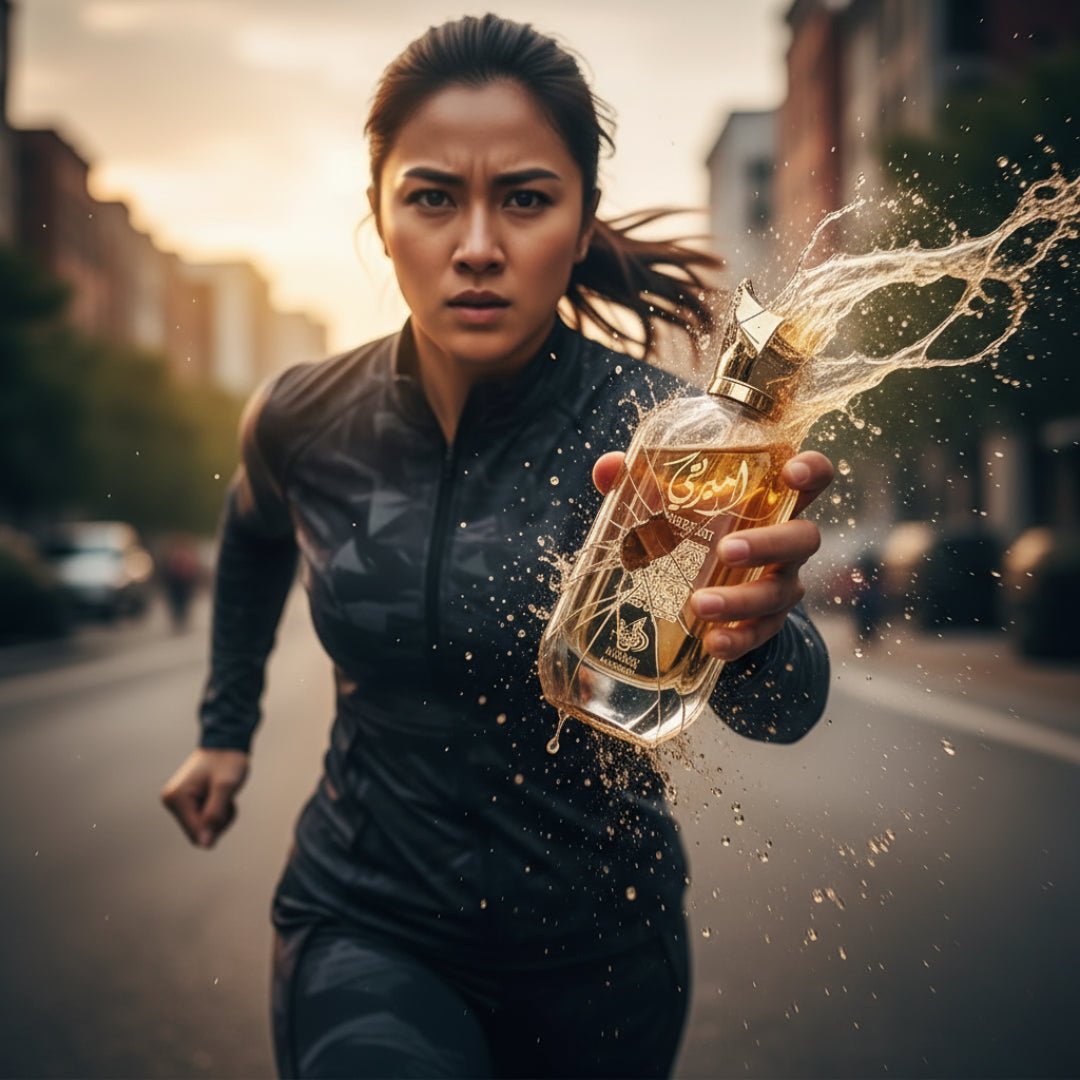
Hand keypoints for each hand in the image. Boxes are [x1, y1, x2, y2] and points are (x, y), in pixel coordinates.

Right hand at [160, 748, 248, 847]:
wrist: (226, 743)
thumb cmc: (228, 761)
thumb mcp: (226, 787)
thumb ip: (215, 815)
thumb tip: (205, 844)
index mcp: (176, 798)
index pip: (196, 834)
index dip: (216, 826)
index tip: (227, 804)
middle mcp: (171, 801)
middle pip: (197, 834)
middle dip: (217, 822)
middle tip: (227, 800)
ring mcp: (176, 802)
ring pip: (201, 829)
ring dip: (219, 817)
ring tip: (223, 795)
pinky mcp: (184, 803)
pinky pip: (201, 821)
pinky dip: (216, 813)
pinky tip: (219, 796)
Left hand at [592, 449, 833, 661]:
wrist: (708, 587)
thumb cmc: (698, 528)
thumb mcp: (675, 502)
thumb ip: (643, 481)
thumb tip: (607, 467)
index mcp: (773, 502)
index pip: (813, 480)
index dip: (812, 472)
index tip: (792, 473)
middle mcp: (786, 542)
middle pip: (803, 538)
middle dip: (769, 544)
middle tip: (727, 550)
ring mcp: (781, 583)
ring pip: (778, 592)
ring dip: (741, 599)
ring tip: (700, 604)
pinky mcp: (766, 622)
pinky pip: (761, 633)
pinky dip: (738, 640)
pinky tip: (713, 643)